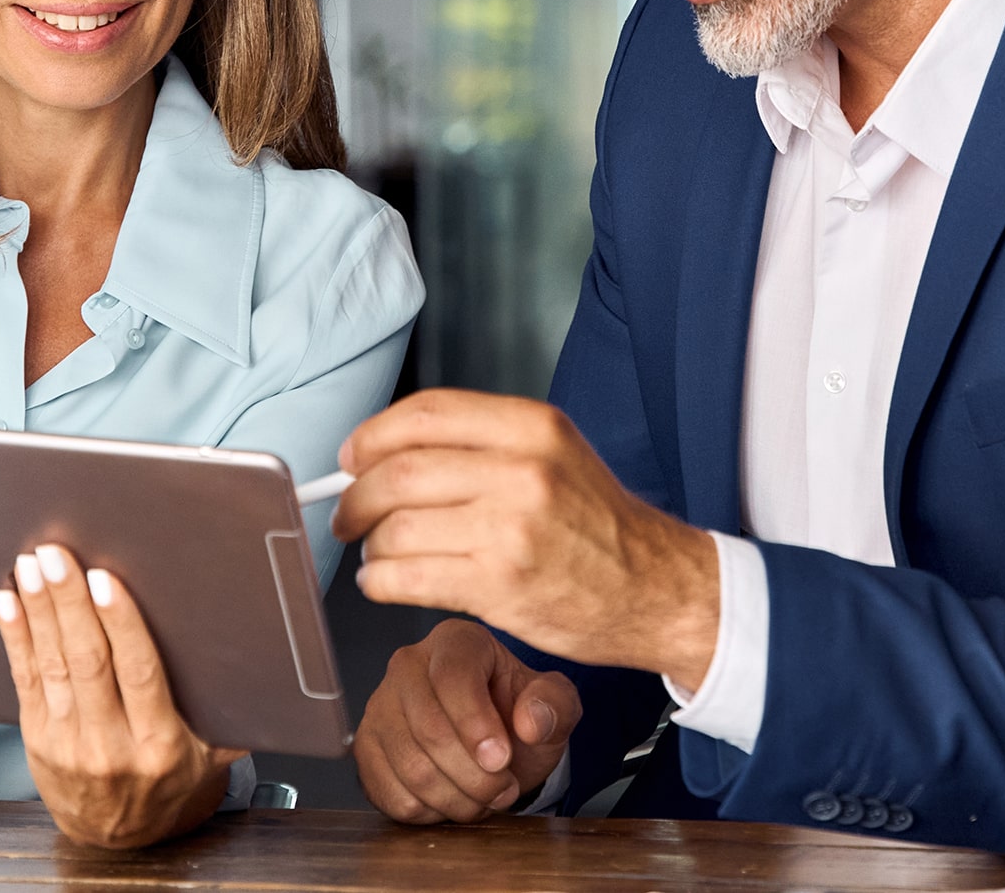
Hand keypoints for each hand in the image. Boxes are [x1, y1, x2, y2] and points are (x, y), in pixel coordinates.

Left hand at [0, 544, 244, 848]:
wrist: (119, 838)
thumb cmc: (169, 783)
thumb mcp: (213, 758)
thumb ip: (232, 716)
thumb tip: (265, 658)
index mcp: (160, 742)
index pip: (138, 672)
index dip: (119, 623)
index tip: (105, 581)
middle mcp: (111, 744)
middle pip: (88, 661)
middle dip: (69, 602)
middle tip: (57, 556)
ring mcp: (69, 742)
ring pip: (53, 665)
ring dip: (39, 610)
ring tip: (32, 566)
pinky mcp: (37, 739)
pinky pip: (24, 680)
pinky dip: (16, 637)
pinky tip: (10, 602)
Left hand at [332, 388, 719, 683]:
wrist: (656, 589)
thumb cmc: (598, 526)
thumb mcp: (554, 455)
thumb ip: (480, 445)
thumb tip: (385, 454)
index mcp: (533, 426)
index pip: (424, 414)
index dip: (372, 436)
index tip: (350, 457)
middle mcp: (522, 470)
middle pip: (397, 472)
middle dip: (355, 497)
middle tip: (348, 514)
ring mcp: (511, 529)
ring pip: (396, 528)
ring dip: (370, 546)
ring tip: (378, 555)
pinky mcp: (500, 585)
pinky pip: (406, 578)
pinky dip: (379, 582)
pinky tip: (385, 582)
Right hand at [354, 618, 579, 823]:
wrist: (493, 743)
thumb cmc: (518, 716)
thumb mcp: (555, 705)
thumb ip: (554, 705)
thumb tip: (531, 720)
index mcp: (456, 641)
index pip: (453, 676)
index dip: (476, 725)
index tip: (502, 759)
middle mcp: (408, 665)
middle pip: (429, 729)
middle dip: (474, 775)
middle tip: (504, 789)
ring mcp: (380, 706)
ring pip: (410, 767)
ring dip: (456, 798)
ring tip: (484, 797)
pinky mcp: (366, 747)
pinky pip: (388, 792)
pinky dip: (428, 811)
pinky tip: (451, 799)